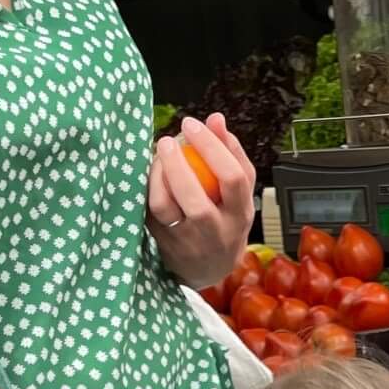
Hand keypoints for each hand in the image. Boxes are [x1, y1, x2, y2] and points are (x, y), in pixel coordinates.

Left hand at [148, 114, 256, 290]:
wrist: (209, 269)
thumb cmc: (223, 220)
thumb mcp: (237, 194)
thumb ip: (231, 154)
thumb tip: (216, 119)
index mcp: (240, 215)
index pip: (234, 179)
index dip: (213, 148)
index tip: (193, 124)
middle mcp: (216, 234)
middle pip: (197, 201)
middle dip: (180, 165)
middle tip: (168, 140)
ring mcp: (187, 242)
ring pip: (167, 207)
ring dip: (157, 175)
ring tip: (159, 153)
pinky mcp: (163, 243)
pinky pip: (150, 211)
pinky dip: (148, 186)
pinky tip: (151, 171)